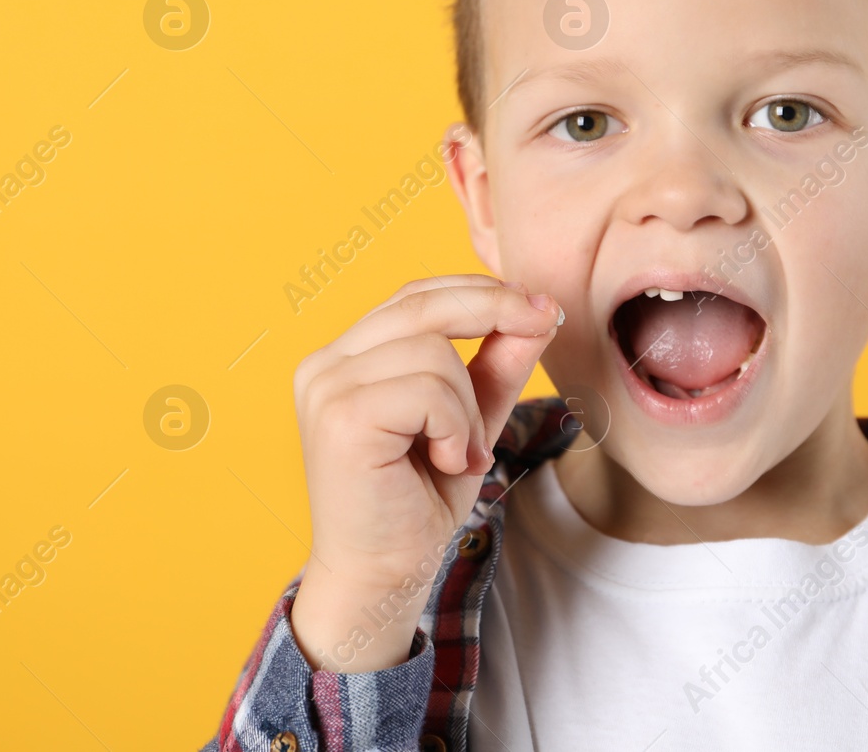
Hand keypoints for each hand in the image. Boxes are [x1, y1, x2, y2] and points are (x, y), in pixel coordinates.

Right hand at [287, 274, 561, 671]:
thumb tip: (536, 309)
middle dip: (494, 309)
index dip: (478, 291)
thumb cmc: (417, 502)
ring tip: (458, 451)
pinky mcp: (341, 417)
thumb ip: (494, 364)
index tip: (538, 305)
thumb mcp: (470, 419)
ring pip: (433, 350)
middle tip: (542, 324)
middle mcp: (324, 364)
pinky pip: (428, 390)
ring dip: (468, 406)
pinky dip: (455, 426)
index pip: (414, 296)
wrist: (382, 578)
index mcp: (344, 357)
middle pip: (421, 303)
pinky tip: (445, 461)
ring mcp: (326, 388)